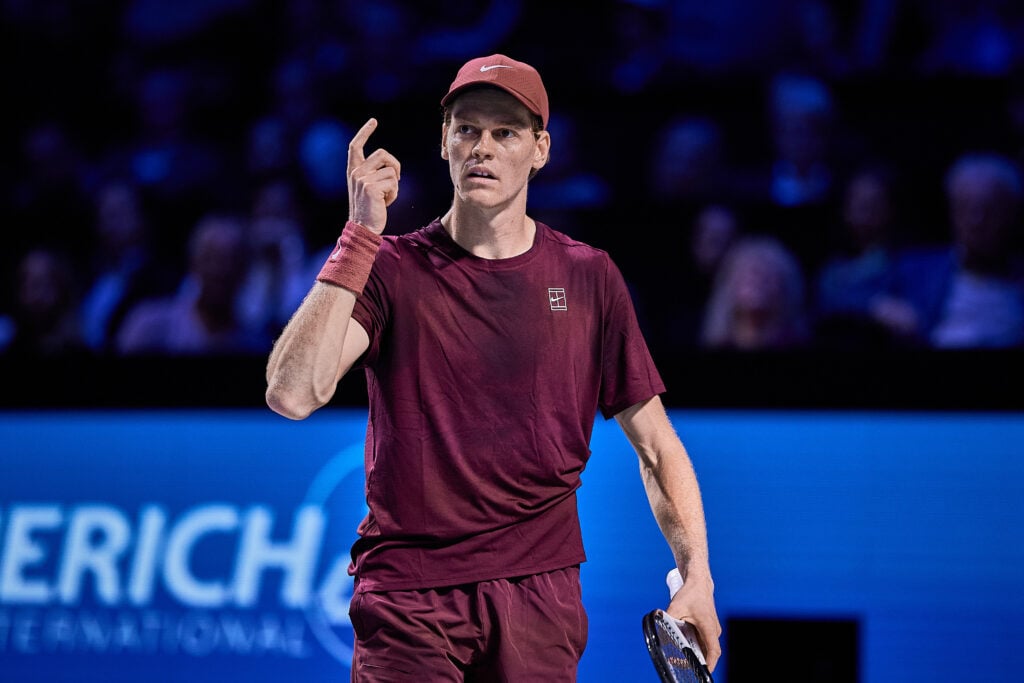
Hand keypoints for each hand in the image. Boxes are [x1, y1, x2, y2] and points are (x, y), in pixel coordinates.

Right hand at [347, 118, 400, 233]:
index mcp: (353, 171)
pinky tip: (385, 203)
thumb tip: (392, 167)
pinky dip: (394, 194)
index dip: (365, 132)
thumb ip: (374, 174)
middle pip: (383, 154)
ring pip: (391, 171)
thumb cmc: (370, 209)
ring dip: (394, 185)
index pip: (355, 146)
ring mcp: (362, 179)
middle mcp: (356, 172)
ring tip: (385, 198)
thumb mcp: (368, 188)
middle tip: (397, 179)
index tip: (373, 121)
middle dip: (395, 164)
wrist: (363, 228)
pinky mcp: (371, 187)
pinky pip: (393, 182)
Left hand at [667, 575, 721, 671]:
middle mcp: (713, 630)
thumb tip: (658, 626)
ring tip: (676, 657)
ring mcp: (711, 630)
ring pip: (704, 648)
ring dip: (693, 654)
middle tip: (677, 663)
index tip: (702, 672)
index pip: (713, 651)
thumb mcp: (676, 607)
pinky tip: (681, 646)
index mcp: (708, 626)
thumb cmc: (690, 593)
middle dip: (694, 661)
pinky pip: (702, 641)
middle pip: (707, 652)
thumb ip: (667, 619)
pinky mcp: (707, 628)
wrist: (698, 582)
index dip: (709, 664)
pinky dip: (693, 646)